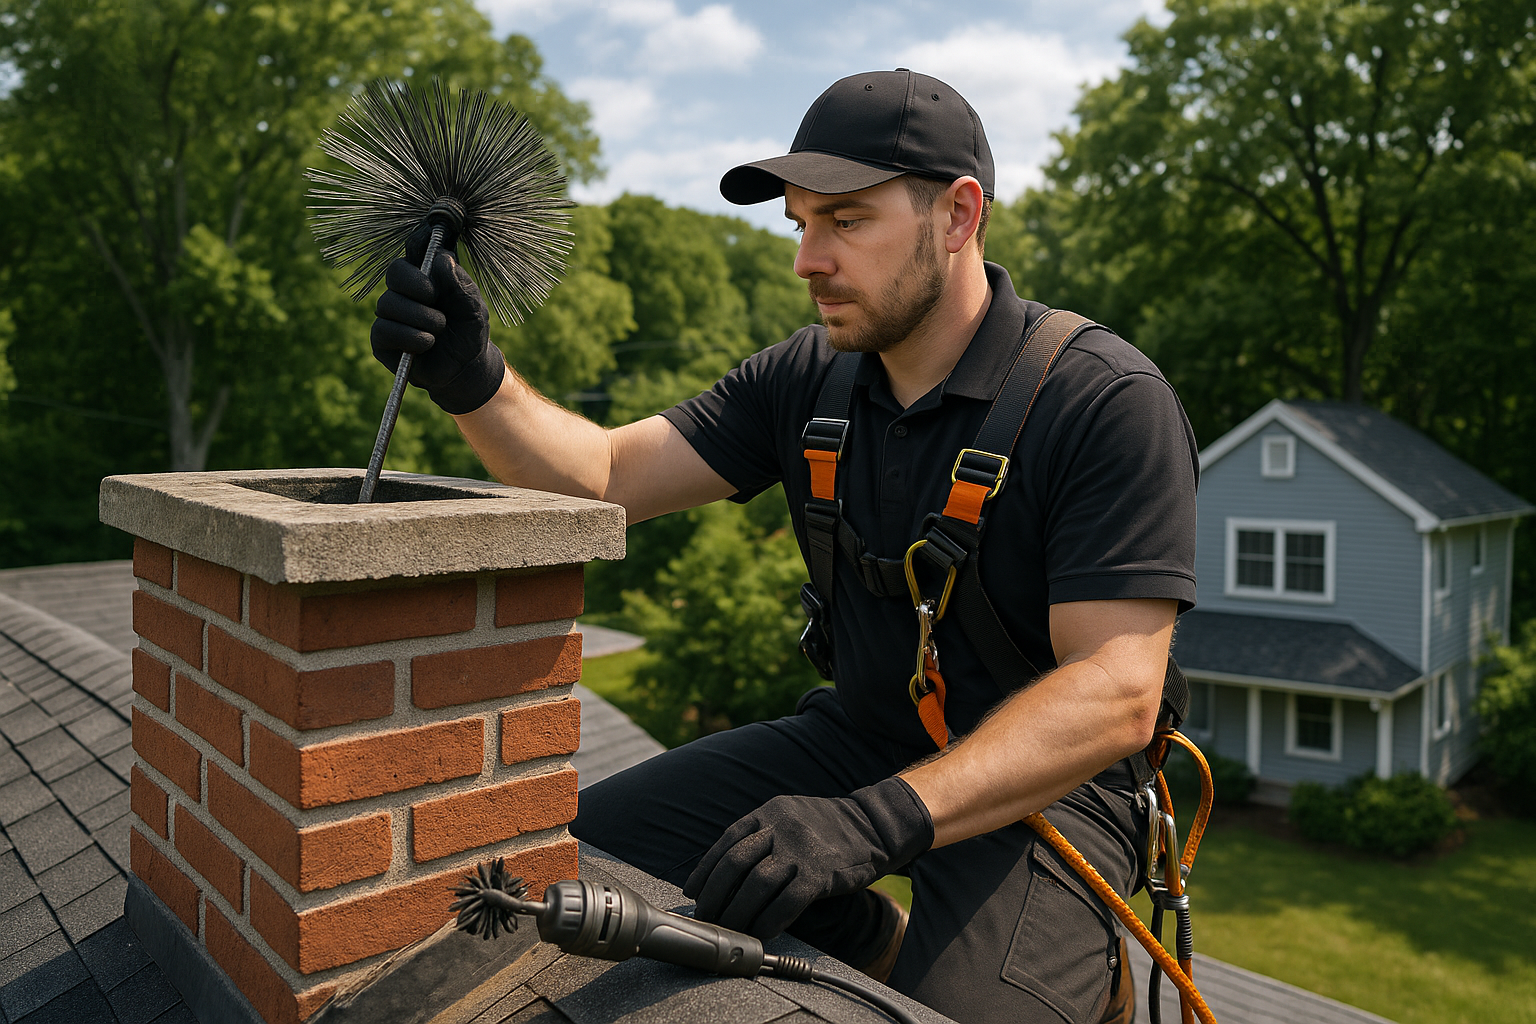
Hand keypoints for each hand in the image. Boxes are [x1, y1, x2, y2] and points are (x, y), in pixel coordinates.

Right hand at [370, 222, 505, 413]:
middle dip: (417, 285)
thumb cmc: (468, 332)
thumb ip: (461, 284)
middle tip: (435, 299)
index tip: (431, 249)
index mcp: (426, 275)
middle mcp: (404, 290)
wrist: (465, 368)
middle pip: (395, 272)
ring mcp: (389, 313)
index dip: (419, 244)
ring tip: (439, 329)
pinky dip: (410, 337)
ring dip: (420, 317)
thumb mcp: (473, 308)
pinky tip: (426, 344)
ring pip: (389, 303)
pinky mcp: (381, 339)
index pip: (414, 249)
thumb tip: (441, 259)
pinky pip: (384, 330)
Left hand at [683, 777, 932, 938]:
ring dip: (737, 912)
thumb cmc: (825, 828)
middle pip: (735, 864)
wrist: (873, 825)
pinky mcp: (820, 875)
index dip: (705, 870)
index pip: (726, 842)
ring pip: (756, 886)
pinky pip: (786, 903)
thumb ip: (760, 835)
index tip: (693, 892)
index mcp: (769, 813)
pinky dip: (769, 920)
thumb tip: (723, 866)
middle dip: (715, 894)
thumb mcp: (789, 815)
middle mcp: (781, 829)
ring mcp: (801, 851)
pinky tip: (761, 931)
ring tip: (730, 928)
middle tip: (707, 915)